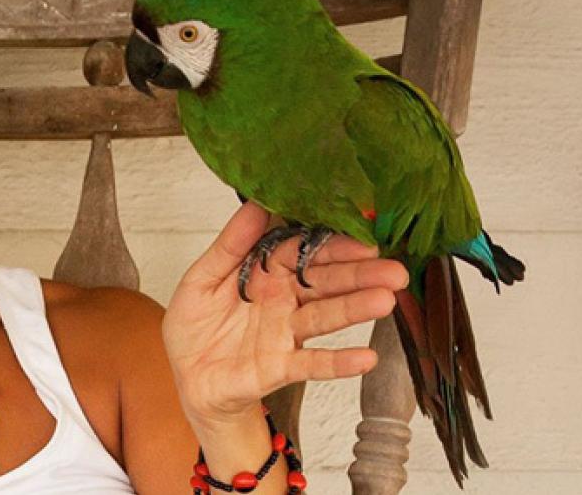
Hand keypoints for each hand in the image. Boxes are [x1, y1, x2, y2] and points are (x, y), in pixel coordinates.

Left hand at [161, 200, 409, 426]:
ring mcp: (285, 333)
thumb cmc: (195, 326)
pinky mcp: (281, 366)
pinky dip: (339, 362)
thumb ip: (229, 245)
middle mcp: (283, 300)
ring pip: (325, 316)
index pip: (302, 251)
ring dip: (356, 308)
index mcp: (264, 273)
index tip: (361, 235)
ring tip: (385, 300)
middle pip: (324, 282)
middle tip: (392, 268)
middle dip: (359, 274)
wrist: (189, 377)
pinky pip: (313, 363)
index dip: (331, 244)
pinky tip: (365, 358)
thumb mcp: (201, 279)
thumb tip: (254, 205)